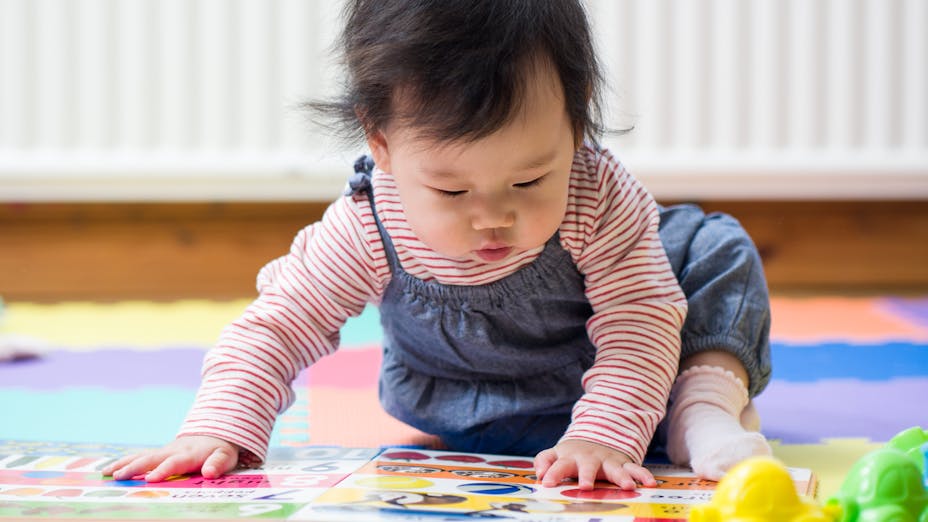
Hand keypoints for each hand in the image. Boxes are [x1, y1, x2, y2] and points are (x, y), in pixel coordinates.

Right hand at [101, 435, 239, 481]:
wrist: (212, 434)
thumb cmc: (218, 450)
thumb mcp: (225, 456)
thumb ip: (218, 464)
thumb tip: (209, 473)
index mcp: (188, 454)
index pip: (174, 463)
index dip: (163, 470)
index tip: (150, 479)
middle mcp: (171, 452)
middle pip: (151, 459)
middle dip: (134, 468)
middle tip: (119, 477)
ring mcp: (162, 452)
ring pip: (140, 457)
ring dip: (123, 464)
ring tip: (106, 474)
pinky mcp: (156, 454)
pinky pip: (137, 458)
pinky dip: (122, 463)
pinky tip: (106, 471)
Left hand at [534, 439, 655, 490]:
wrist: (595, 436)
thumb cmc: (572, 454)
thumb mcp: (555, 454)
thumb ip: (544, 461)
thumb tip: (538, 474)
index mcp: (569, 458)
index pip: (558, 465)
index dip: (552, 473)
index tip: (547, 482)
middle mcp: (589, 459)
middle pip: (587, 466)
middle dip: (587, 476)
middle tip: (586, 487)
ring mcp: (607, 461)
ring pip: (616, 468)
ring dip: (622, 476)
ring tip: (628, 487)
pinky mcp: (623, 463)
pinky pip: (635, 468)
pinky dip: (643, 475)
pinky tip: (650, 483)